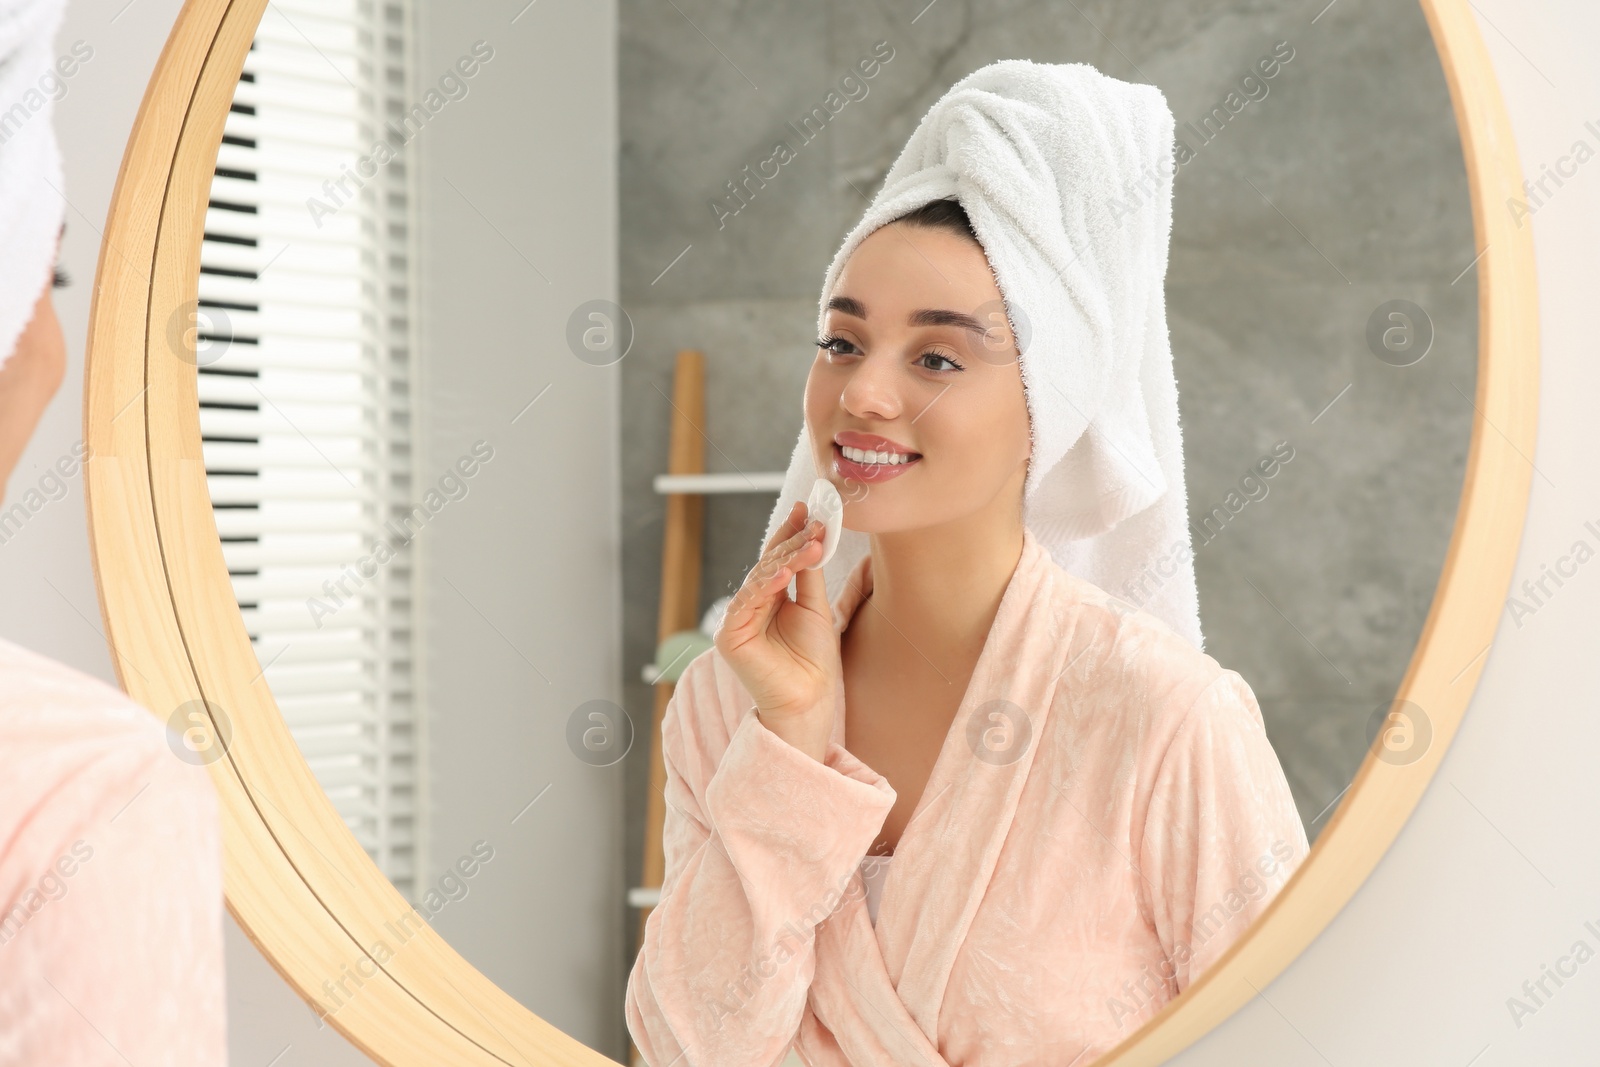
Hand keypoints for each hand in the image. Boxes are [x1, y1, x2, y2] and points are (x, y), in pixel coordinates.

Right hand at [713, 500, 837, 755]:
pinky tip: (786, 572)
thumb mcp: (816, 609)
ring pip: (760, 578)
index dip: (791, 533)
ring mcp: (738, 619)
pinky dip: (766, 586)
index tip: (808, 509)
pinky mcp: (729, 636)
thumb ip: (810, 575)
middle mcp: (751, 605)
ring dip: (786, 558)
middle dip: (792, 541)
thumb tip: (813, 537)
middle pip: (769, 563)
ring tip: (810, 543)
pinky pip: (746, 602)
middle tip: (814, 522)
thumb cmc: (813, 660)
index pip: (778, 558)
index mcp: (770, 598)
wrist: (808, 700)